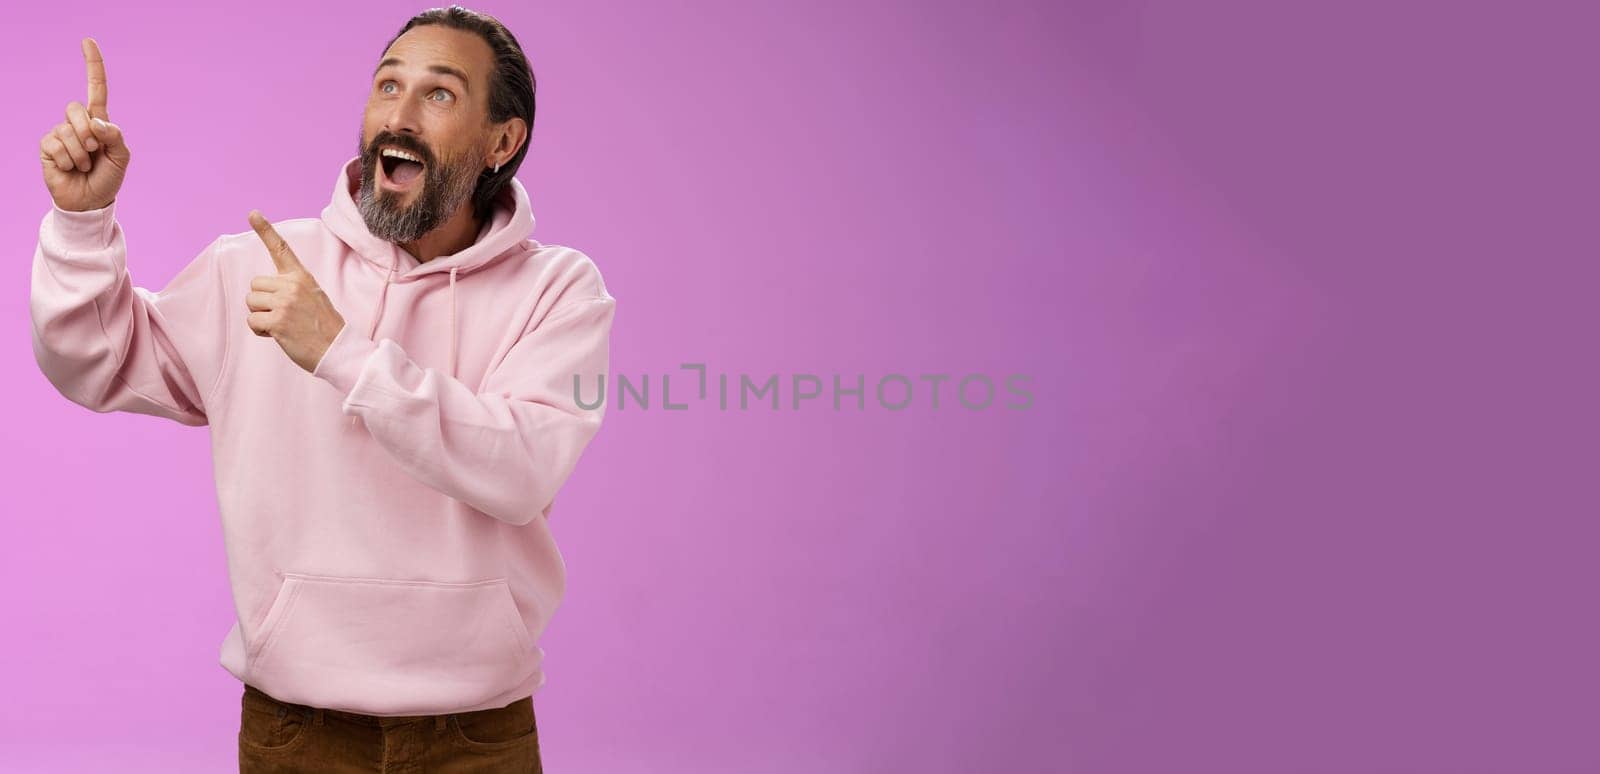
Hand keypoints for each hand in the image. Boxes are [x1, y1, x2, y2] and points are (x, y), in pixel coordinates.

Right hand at [40, 38, 129, 211]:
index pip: (96, 88)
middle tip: (94, 152)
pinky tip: (69, 168)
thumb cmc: (108, 178)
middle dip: (89, 133)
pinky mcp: (47, 146)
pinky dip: (68, 159)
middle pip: (77, 109)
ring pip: (68, 129)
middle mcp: (78, 123)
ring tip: (83, 165)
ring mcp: (60, 133)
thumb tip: (96, 122)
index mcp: (99, 121)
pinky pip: (56, 144)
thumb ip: (115, 136)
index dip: (93, 65)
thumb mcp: (121, 157)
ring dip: (80, 152)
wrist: (91, 201)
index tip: (87, 41)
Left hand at [246, 211, 347, 372]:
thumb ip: (290, 289)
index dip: (265, 230)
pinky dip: (260, 330)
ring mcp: (284, 302)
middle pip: (255, 285)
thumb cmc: (324, 327)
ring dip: (260, 316)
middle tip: (284, 315)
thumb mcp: (313, 297)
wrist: (338, 349)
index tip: (253, 213)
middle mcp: (292, 285)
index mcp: (302, 277)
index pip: (280, 249)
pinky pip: (252, 320)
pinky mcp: (277, 321)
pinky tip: (278, 335)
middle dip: (262, 301)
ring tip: (283, 325)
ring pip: (251, 302)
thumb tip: (262, 294)